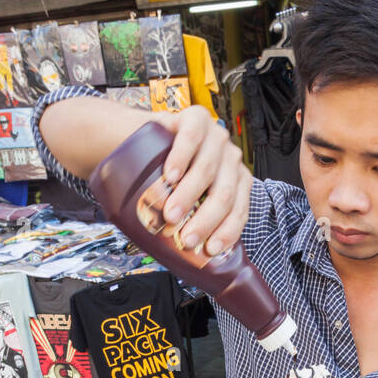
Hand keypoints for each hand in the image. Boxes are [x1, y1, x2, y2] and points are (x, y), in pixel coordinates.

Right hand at [154, 106, 251, 255]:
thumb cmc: (161, 177)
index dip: (226, 232)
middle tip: (186, 238)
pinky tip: (170, 176)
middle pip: (225, 194)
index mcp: (236, 181)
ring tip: (170, 213)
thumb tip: (190, 260)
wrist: (137, 143)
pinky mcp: (196, 117)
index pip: (240, 210)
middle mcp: (230, 158)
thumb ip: (191, 221)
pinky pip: (192, 139)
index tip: (209, 249)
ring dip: (188, 195)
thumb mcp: (182, 202)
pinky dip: (180, 160)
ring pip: (207, 170)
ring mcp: (216, 136)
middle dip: (205, 220)